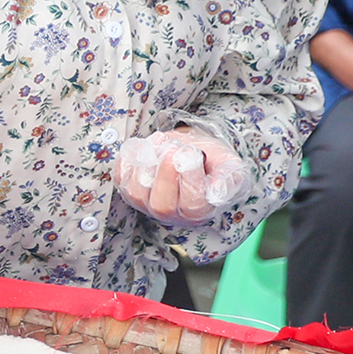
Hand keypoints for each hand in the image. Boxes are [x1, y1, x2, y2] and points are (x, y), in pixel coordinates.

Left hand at [112, 130, 251, 223]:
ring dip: (148, 162)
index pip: (193, 204)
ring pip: (138, 191)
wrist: (191, 151)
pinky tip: (148, 145)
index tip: (192, 153)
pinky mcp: (127, 188)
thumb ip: (230, 177)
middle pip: (162, 203)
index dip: (190, 178)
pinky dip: (131, 158)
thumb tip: (217, 190)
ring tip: (163, 141)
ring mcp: (146, 202)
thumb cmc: (212, 161)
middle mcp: (171, 212)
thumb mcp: (230, 166)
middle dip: (166, 172)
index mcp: (200, 210)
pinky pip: (121, 177)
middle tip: (173, 148)